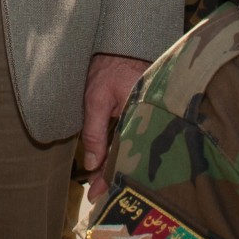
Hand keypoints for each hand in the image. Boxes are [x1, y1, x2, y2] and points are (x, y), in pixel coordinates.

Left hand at [79, 53, 150, 203]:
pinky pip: (131, 137)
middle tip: (99, 197)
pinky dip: (121, 150)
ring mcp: (145, 118)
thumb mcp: (97, 98)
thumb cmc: (111, 67)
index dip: (110, 176)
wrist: (123, 41)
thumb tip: (92, 164)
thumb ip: (94, 132)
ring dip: (117, 165)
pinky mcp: (141, 114)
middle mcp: (146, 121)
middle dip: (114, 177)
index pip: (124, 155)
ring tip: (102, 186)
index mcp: (139, 119)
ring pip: (130, 148)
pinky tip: (110, 162)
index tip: (97, 194)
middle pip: (129, 156)